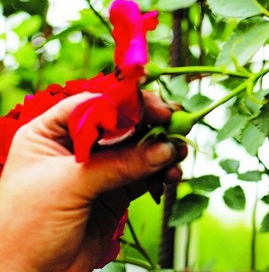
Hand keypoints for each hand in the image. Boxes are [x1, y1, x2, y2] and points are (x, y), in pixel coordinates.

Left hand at [0, 92, 186, 271]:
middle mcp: (75, 145)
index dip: (128, 103)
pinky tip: (171, 177)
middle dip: (151, 124)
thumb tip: (166, 149)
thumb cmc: (26, 228)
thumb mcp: (68, 186)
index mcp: (50, 132)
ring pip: (138, 148)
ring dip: (161, 150)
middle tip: (177, 126)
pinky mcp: (115, 191)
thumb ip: (119, 165)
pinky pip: (145, 174)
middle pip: (122, 123)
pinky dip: (161, 173)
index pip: (94, 104)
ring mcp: (98, 169)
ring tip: (179, 155)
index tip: (158, 109)